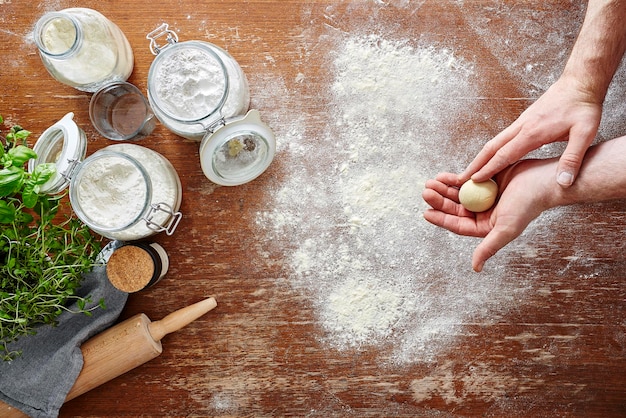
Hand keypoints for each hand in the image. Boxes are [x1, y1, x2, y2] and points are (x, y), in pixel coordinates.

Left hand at [423, 158, 555, 271]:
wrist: (544, 180)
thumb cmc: (528, 205)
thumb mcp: (506, 229)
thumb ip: (489, 247)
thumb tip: (475, 268)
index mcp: (486, 227)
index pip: (457, 225)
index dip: (441, 219)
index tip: (426, 212)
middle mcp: (483, 213)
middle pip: (454, 208)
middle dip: (439, 200)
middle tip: (426, 191)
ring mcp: (483, 196)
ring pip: (457, 193)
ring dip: (443, 188)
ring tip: (430, 182)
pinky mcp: (486, 180)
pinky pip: (465, 180)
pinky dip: (453, 179)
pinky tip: (443, 176)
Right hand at [460, 76, 601, 186]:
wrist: (580, 82)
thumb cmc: (583, 107)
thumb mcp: (585, 133)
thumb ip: (573, 158)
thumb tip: (563, 182)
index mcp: (532, 132)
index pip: (504, 154)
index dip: (488, 169)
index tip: (474, 180)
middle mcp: (521, 127)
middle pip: (491, 148)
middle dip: (475, 164)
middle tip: (460, 178)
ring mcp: (521, 123)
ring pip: (494, 142)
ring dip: (480, 158)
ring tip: (471, 171)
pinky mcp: (524, 122)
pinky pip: (502, 139)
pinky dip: (491, 151)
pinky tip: (491, 158)